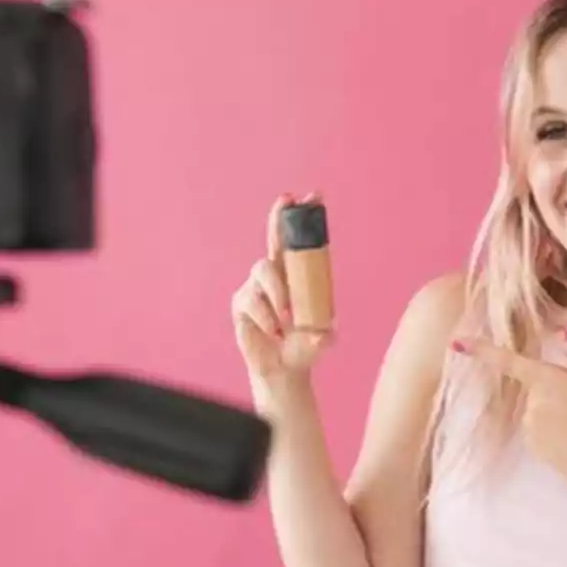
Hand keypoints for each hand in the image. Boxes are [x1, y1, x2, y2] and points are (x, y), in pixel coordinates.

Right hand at [231, 192, 332, 383]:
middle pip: (273, 240)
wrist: (281, 370)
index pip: (297, 242)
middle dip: (279, 217)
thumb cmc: (302, 348)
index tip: (309, 196)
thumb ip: (324, 337)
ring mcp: (255, 287)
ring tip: (286, 318)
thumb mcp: (320, 341)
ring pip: (263, 272)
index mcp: (296, 277)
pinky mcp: (241, 303)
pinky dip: (265, 315)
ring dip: (277, 292)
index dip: (299, 218)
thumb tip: (324, 335)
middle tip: (286, 201)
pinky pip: (251, 299)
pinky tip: (273, 330)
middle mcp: (274, 275)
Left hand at [462, 330, 566, 510]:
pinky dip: (555, 428)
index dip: (481, 351)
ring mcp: (529, 426)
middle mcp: (531, 403)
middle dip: (558, 386)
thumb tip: (564, 335)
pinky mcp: (531, 446)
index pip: (509, 361)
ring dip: (558, 408)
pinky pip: (540, 426)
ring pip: (540, 406)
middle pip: (538, 383)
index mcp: (548, 381)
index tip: (456, 342)